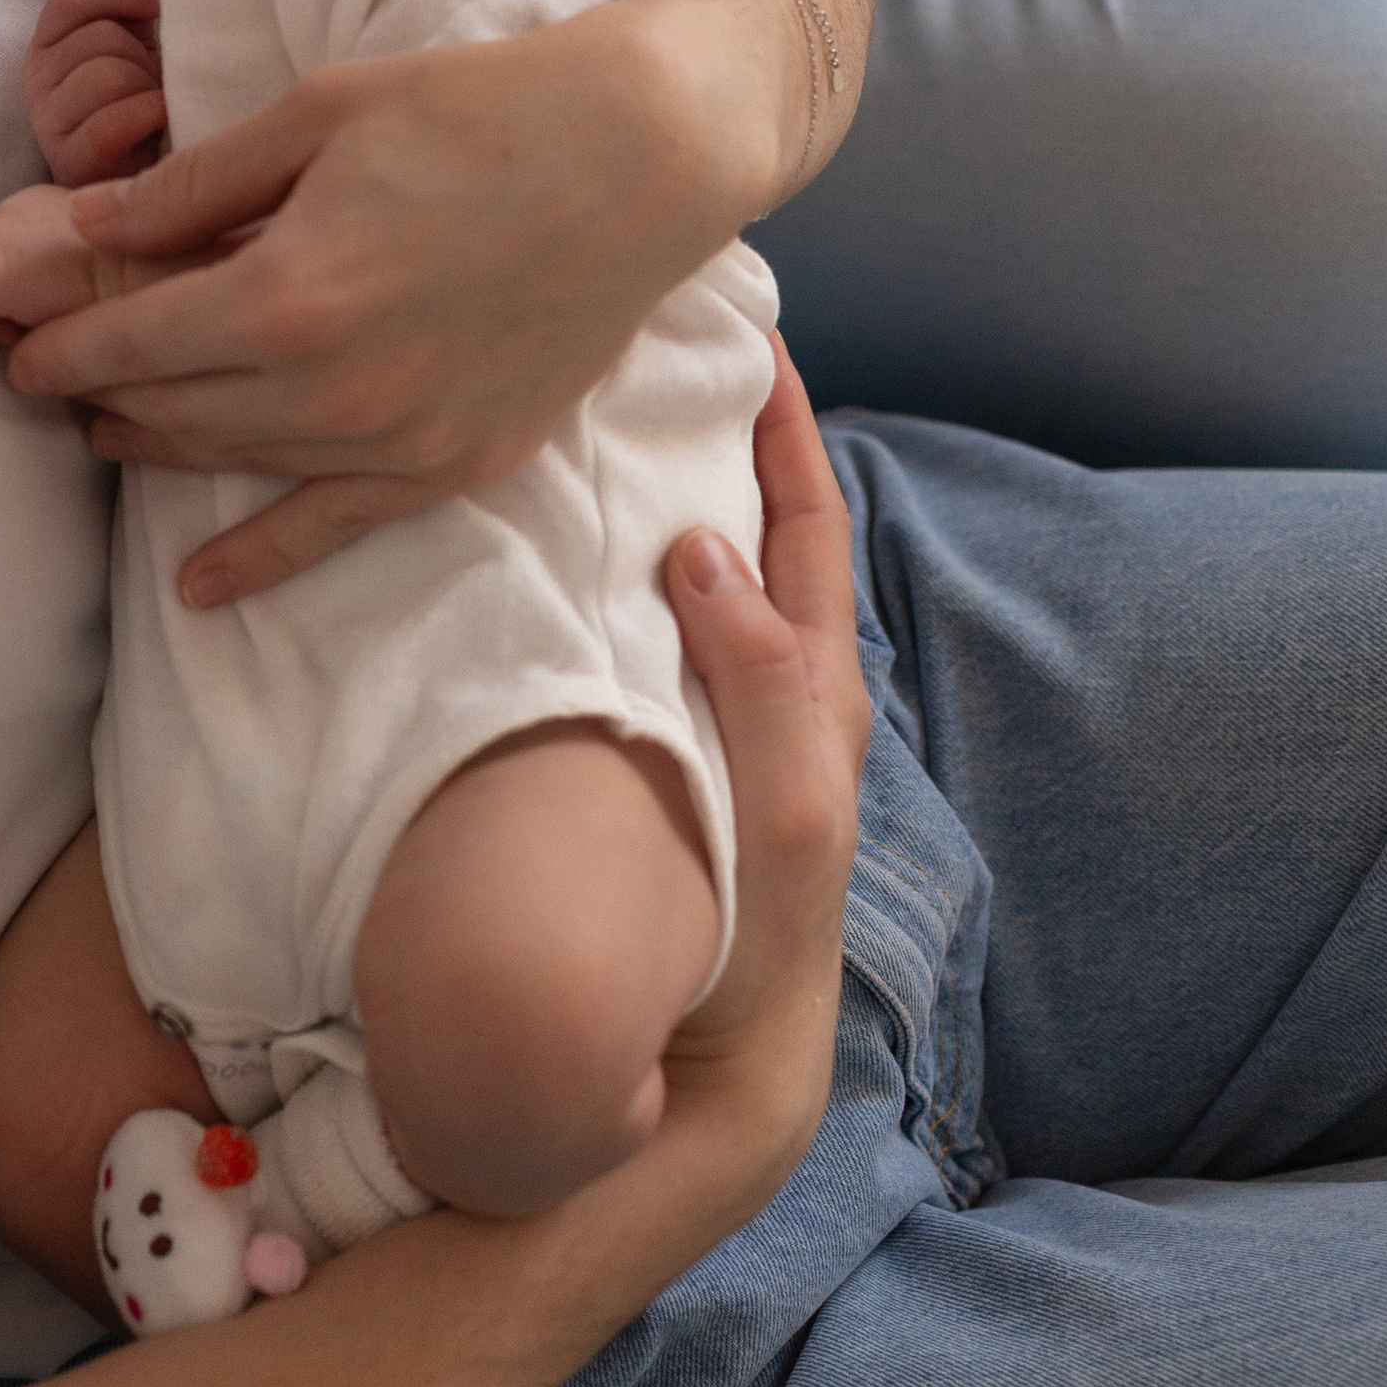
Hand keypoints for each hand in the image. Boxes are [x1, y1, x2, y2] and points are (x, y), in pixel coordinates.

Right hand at [0, 185, 126, 352]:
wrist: (188, 269)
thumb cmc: (127, 324)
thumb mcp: (63, 352)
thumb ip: (24, 353)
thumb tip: (20, 359)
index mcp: (1, 261)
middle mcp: (8, 219)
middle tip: (24, 338)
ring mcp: (32, 201)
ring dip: (1, 281)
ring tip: (53, 309)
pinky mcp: (55, 194)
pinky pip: (13, 229)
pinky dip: (19, 258)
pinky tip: (57, 281)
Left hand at [1, 0, 767, 602]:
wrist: (640, 155)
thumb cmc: (477, 108)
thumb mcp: (317, 114)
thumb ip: (194, 185)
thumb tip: (87, 225)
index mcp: (283, 293)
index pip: (127, 342)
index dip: (59, 348)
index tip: (19, 347)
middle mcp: (331, 387)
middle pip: (173, 406)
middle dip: (100, 394)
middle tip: (57, 383)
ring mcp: (399, 439)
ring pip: (238, 463)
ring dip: (162, 451)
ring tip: (114, 435)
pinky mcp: (458, 463)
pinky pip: (335, 529)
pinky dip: (261, 559)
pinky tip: (200, 585)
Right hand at [24, 0, 165, 184]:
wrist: (138, 177)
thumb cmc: (137, 108)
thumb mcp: (132, 51)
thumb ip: (132, 14)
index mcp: (47, 47)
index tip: (158, 6)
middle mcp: (36, 82)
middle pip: (98, 38)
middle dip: (142, 56)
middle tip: (155, 82)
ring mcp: (48, 125)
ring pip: (106, 76)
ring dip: (147, 88)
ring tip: (156, 106)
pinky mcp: (70, 162)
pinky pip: (110, 123)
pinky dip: (148, 113)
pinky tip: (163, 117)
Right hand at [656, 345, 868, 1159]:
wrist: (722, 1056)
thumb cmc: (764, 934)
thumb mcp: (788, 804)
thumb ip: (762, 678)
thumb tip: (706, 547)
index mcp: (817, 683)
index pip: (806, 518)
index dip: (782, 423)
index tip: (746, 331)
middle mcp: (779, 687)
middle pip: (758, 528)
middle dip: (723, 435)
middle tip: (664, 352)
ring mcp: (723, 719)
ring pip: (707, 574)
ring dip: (672, 496)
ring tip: (610, 424)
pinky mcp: (670, 752)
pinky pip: (654, 629)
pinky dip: (626, 569)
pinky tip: (569, 553)